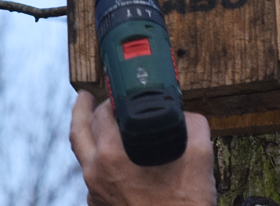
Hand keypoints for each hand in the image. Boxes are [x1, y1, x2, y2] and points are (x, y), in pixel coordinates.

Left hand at [70, 90, 216, 205]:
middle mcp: (96, 174)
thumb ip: (193, 124)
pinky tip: (117, 155)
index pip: (100, 114)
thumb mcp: (199, 155)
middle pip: (79, 132)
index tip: (113, 85)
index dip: (108, 95)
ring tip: (95, 121)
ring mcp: (95, 194)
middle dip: (84, 110)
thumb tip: (185, 114)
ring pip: (83, 155)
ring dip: (87, 134)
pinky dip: (99, 158)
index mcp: (113, 156)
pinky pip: (94, 175)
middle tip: (87, 95)